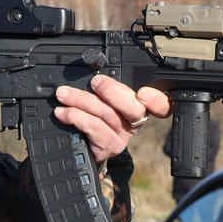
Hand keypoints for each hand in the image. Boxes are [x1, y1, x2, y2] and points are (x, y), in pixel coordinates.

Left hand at [52, 76, 170, 163]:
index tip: (144, 94)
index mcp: (138, 104)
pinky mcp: (108, 147)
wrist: (80, 147)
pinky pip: (94, 129)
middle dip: (111, 91)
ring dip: (81, 101)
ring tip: (63, 95)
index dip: (158, 100)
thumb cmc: (92, 116)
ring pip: (106, 115)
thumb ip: (106, 86)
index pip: (159, 103)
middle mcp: (135, 122)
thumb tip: (93, 73)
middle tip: (94, 82)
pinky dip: (76, 117)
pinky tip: (64, 113)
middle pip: (132, 108)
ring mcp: (122, 137)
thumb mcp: (101, 96)